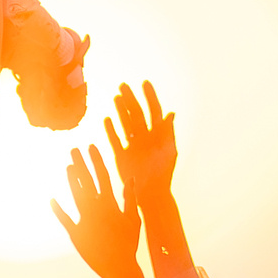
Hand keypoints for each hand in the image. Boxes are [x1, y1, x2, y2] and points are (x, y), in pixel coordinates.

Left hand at [51, 143, 140, 277]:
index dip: (96, 160)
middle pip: (86, 181)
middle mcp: (96, 209)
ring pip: (76, 195)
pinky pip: (64, 219)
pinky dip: (57, 209)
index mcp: (111, 204)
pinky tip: (51, 199)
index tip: (91, 146)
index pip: (102, 176)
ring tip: (67, 166)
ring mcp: (85, 221)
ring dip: (71, 180)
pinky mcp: (76, 234)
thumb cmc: (128, 244)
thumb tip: (130, 178)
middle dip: (80, 163)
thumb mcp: (134, 220)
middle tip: (73, 149)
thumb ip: (130, 198)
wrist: (119, 268)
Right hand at [104, 80, 175, 213]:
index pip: (154, 111)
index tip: (144, 83)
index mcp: (159, 136)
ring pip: (126, 124)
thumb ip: (168, 132)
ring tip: (116, 97)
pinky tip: (106, 119)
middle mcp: (145, 138)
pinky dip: (111, 130)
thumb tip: (171, 113)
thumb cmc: (163, 175)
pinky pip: (115, 140)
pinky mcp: (122, 156)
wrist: (151, 194)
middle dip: (131, 99)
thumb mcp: (168, 152)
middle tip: (123, 85)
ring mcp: (133, 146)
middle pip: (137, 114)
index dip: (150, 97)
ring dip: (120, 111)